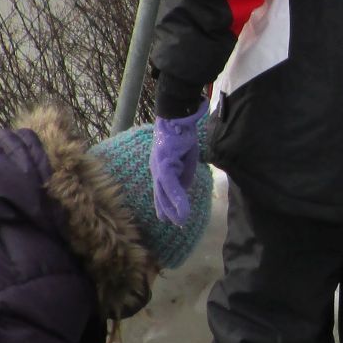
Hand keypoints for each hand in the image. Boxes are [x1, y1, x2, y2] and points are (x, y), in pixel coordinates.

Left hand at [151, 105, 205, 224]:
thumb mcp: (186, 159)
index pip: (162, 190)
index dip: (166, 205)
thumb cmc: (182, 135)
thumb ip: (184, 175)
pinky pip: (170, 185)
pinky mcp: (163, 164)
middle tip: (176, 225)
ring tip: (181, 222)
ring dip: (173, 209)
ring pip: (163, 193)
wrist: (178, 116)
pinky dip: (176, 198)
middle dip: (167, 211)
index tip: (169, 219)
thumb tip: (184, 190)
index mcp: (161, 167)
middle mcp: (156, 169)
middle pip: (160, 195)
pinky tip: (183, 209)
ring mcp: (158, 166)